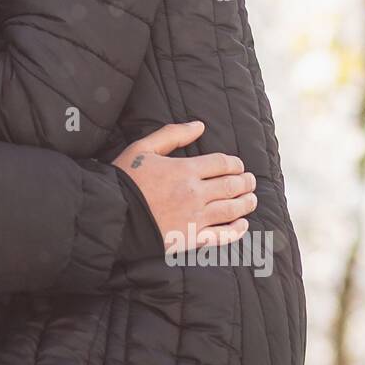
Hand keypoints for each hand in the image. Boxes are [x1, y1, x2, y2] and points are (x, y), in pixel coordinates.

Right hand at [112, 120, 255, 252]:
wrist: (113, 215)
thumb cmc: (125, 180)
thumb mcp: (143, 148)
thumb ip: (172, 134)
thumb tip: (199, 125)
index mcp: (185, 170)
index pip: (222, 163)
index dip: (235, 163)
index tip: (238, 166)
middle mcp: (195, 193)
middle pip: (232, 185)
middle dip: (245, 182)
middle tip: (250, 181)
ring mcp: (195, 217)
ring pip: (232, 209)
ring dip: (247, 203)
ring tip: (251, 199)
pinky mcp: (192, 238)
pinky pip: (222, 236)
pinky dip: (237, 230)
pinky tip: (242, 225)